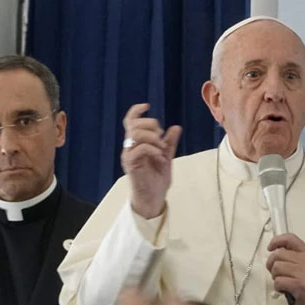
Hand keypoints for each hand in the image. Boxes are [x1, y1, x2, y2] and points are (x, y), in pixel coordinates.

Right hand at [121, 103, 181, 218]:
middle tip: (161, 137)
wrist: (154, 198)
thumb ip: (169, 142)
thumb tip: (176, 127)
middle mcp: (129, 147)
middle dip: (150, 125)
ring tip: (162, 148)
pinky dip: (152, 149)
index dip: (136, 111)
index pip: (130, 122)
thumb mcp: (167, 157)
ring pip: (136, 134)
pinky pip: (139, 149)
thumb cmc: (157, 179)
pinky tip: (160, 156)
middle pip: (134, 125)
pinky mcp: (130, 164)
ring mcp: (129, 155)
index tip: (147, 106)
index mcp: (136, 143)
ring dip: (152, 137)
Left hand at [266, 234, 304, 304]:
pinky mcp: (299, 285)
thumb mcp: (304, 266)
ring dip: (275, 277)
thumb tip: (273, 251)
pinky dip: (278, 287)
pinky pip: (278, 281)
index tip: (270, 248)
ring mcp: (304, 273)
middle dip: (272, 265)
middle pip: (278, 254)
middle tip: (277, 273)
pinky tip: (285, 290)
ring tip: (284, 282)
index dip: (277, 241)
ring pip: (276, 268)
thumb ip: (292, 257)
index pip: (290, 238)